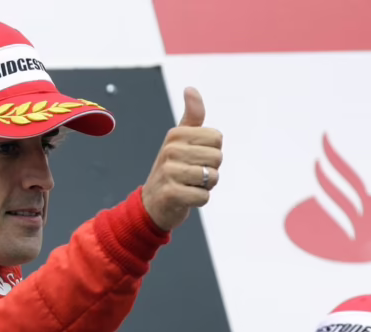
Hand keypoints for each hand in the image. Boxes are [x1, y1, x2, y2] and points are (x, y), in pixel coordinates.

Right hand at [141, 87, 222, 231]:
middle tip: (192, 175)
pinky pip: (203, 196)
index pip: (217, 138)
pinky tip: (186, 197)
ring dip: (205, 187)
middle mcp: (171, 150)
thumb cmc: (172, 170)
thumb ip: (192, 116)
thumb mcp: (180, 141)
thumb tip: (191, 89)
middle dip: (210, 170)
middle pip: (217, 158)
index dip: (212, 152)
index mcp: (176, 134)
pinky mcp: (171, 193)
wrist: (153, 204)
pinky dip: (199, 200)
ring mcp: (169, 172)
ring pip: (212, 177)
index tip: (195, 158)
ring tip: (189, 186)